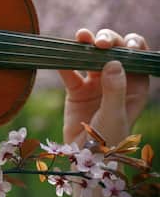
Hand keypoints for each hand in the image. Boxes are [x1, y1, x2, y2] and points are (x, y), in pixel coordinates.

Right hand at [58, 28, 149, 196]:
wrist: (84, 160)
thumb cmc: (108, 142)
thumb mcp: (114, 115)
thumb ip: (114, 89)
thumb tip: (113, 61)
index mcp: (135, 86)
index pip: (137, 58)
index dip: (131, 45)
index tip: (124, 44)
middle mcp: (115, 81)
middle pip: (113, 52)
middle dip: (107, 42)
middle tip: (98, 43)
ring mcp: (95, 84)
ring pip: (90, 57)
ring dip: (85, 45)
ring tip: (81, 36)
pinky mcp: (75, 90)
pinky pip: (69, 72)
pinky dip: (64, 62)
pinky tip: (59, 55)